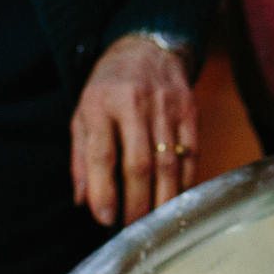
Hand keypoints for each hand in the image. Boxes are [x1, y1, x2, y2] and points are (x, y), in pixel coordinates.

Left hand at [72, 34, 198, 226]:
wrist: (147, 46)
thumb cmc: (109, 86)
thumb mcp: (83, 113)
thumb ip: (81, 157)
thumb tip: (83, 201)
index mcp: (101, 103)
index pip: (102, 154)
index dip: (103, 190)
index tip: (104, 219)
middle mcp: (134, 103)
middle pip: (139, 162)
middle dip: (137, 201)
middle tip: (133, 227)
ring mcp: (166, 105)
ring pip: (168, 161)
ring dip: (163, 197)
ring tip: (156, 222)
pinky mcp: (189, 109)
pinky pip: (191, 152)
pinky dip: (186, 180)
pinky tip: (178, 198)